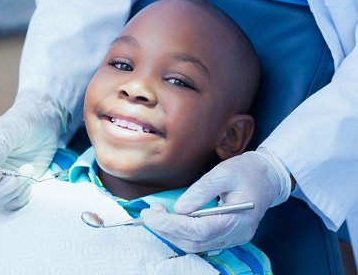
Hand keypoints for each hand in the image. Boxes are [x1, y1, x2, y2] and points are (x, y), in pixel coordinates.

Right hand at [0, 89, 67, 209]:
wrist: (44, 125)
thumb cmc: (22, 122)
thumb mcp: (10, 130)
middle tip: (17, 178)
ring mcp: (0, 181)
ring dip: (14, 190)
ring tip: (28, 171)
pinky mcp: (16, 188)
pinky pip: (13, 203)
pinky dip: (21, 197)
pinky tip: (29, 182)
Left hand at [140, 148, 290, 252]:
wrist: (267, 177)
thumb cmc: (247, 172)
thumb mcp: (224, 173)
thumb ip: (201, 191)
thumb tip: (179, 208)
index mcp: (239, 220)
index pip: (200, 231)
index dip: (172, 225)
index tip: (152, 214)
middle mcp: (236, 235)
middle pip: (195, 242)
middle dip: (167, 229)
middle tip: (150, 212)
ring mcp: (232, 238)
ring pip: (195, 245)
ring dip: (171, 232)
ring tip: (156, 214)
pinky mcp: (225, 236)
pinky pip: (199, 241)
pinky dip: (180, 233)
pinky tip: (169, 220)